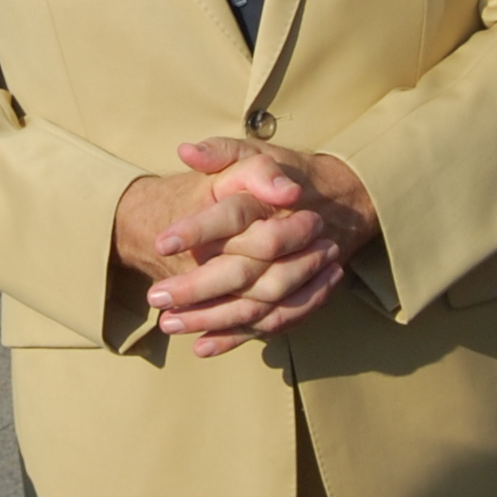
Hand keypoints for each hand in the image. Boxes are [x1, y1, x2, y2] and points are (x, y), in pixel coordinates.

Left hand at [115, 139, 379, 355]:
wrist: (341, 199)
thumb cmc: (285, 173)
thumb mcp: (253, 152)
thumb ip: (219, 150)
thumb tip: (186, 151)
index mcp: (272, 201)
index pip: (235, 216)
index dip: (198, 229)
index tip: (162, 243)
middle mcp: (291, 237)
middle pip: (243, 270)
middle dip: (197, 287)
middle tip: (156, 297)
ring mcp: (301, 270)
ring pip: (256, 304)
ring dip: (211, 318)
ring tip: (169, 324)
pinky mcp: (302, 295)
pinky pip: (272, 323)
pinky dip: (237, 337)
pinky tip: (202, 346)